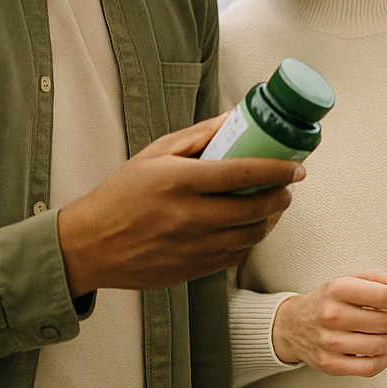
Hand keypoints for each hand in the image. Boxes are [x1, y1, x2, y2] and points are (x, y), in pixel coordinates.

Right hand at [57, 113, 304, 297]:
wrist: (89, 245)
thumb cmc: (122, 194)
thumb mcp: (156, 153)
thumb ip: (199, 135)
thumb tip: (235, 117)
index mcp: (180, 182)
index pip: (243, 174)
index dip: (277, 170)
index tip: (296, 167)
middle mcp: (188, 217)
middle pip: (254, 209)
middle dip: (280, 196)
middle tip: (287, 186)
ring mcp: (191, 248)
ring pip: (249, 236)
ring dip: (270, 220)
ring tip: (273, 206)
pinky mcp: (191, 270)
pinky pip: (233, 257)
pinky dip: (248, 242)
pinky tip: (248, 228)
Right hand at [270, 271, 386, 376]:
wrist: (292, 325)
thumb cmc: (324, 301)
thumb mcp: (347, 280)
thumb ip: (376, 279)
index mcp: (338, 290)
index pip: (381, 296)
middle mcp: (332, 316)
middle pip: (384, 322)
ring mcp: (330, 342)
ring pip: (380, 345)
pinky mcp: (331, 364)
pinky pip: (369, 367)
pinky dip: (385, 359)